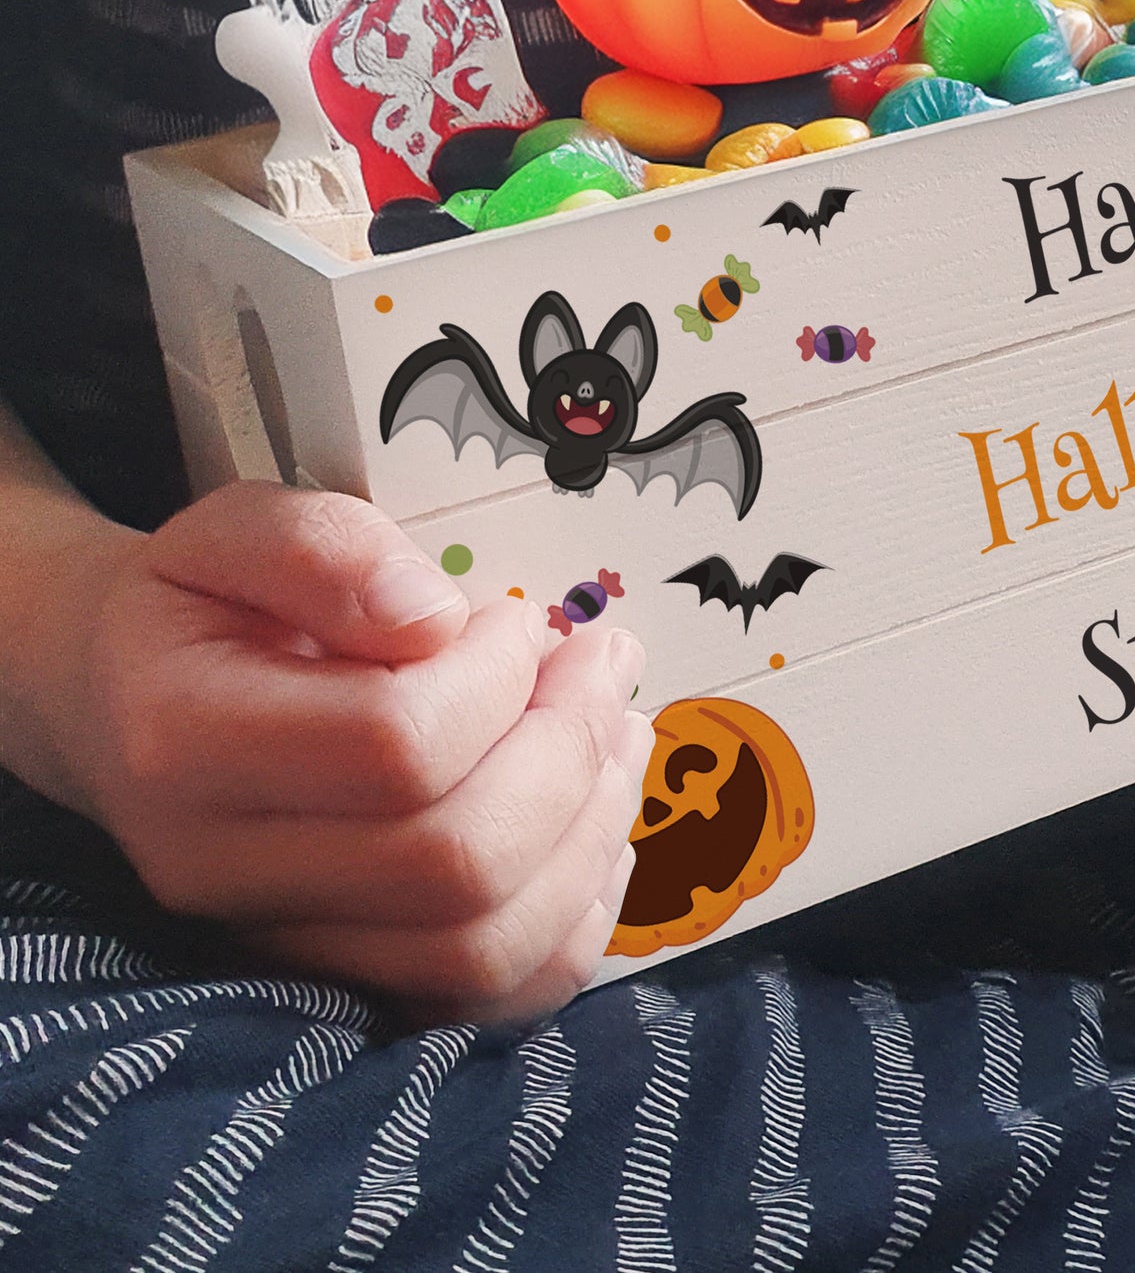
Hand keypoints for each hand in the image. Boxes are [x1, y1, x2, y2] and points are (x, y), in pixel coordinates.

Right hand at [51, 481, 651, 1022]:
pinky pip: (493, 993)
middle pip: (454, 862)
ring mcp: (284, 944)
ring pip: (482, 947)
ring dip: (589, 831)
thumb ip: (325, 549)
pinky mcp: (347, 981)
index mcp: (187, 743)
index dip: (496, 677)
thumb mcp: (233, 530)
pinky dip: (577, 914)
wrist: (126, 702)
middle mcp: (224, 870)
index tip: (519, 620)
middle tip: (602, 666)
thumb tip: (432, 617)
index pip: (394, 744)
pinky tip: (595, 820)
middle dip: (567, 752)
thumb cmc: (202, 607)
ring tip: (619, 732)